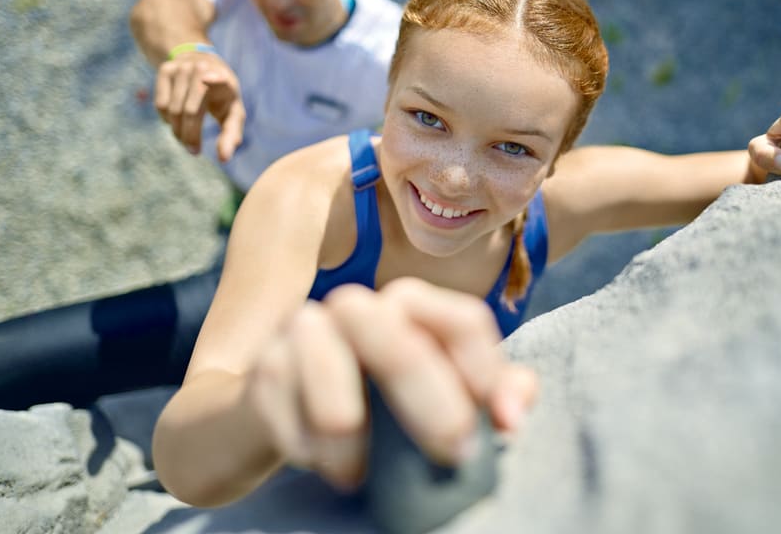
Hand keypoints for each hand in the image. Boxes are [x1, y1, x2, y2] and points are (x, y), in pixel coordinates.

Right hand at [155, 50, 245, 161]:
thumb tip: (224, 158)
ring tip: (186, 139)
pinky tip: (176, 120)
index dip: (215, 79)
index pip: (219, 78)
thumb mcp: (232, 111)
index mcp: (224, 79)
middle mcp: (202, 69)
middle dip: (190, 136)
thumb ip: (231, 133)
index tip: (207, 79)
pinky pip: (161, 104)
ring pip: (172, 110)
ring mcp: (182, 68)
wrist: (200, 62)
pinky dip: (167, 119)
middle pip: (190, 111)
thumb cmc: (221, 95)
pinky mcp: (165, 70)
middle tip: (193, 151)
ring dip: (178, 131)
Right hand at [244, 278, 537, 489]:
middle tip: (453, 456)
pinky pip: (284, 404)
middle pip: (399, 336)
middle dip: (431, 400)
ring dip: (350, 430)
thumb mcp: (434, 401)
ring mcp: (304, 330)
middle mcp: (357, 307)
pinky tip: (320, 465)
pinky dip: (306, 447)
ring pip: (329, 364)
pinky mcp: (264, 366)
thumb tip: (516, 408)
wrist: (270, 414)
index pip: (461, 321)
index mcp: (408, 308)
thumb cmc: (370, 407)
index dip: (489, 373)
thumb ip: (487, 394)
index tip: (505, 427)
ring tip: (361, 474)